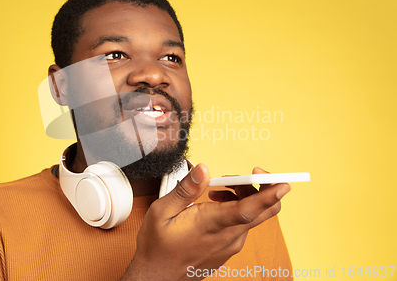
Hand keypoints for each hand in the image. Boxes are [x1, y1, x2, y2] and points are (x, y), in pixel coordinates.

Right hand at [121, 165, 289, 280]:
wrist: (157, 276)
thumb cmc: (157, 246)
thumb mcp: (162, 211)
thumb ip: (185, 189)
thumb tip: (203, 170)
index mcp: (211, 225)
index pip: (248, 210)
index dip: (268, 195)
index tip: (283, 184)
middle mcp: (228, 236)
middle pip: (261, 210)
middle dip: (258, 186)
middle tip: (235, 176)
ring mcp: (232, 244)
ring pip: (253, 215)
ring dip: (242, 196)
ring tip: (215, 190)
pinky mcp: (230, 247)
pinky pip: (244, 223)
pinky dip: (237, 208)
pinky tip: (215, 204)